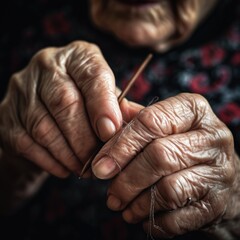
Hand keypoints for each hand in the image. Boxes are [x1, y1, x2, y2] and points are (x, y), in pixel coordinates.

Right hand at [0, 41, 122, 177]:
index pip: (91, 74)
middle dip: (84, 137)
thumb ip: (120, 108)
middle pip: (63, 101)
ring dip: (68, 153)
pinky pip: (27, 142)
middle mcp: (46, 66)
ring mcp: (22, 90)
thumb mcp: (105, 97)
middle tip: (99, 159)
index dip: (102, 104)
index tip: (110, 132)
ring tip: (85, 168)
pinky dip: (50, 160)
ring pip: (43, 125)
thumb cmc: (84, 102)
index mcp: (77, 57)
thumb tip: (137, 123)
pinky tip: (66, 168)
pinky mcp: (7, 115)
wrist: (46, 108)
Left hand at [92, 93, 237, 237]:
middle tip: (109, 192)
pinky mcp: (217, 203)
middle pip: (159, 156)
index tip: (100, 165)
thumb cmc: (182, 146)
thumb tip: (108, 120)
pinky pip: (178, 217)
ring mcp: (220, 171)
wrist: (219, 178)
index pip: (151, 121)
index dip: (120, 145)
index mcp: (193, 110)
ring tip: (122, 205)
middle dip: (126, 178)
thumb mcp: (165, 125)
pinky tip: (143, 217)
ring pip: (168, 189)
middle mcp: (212, 137)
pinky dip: (154, 221)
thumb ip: (137, 119)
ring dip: (136, 202)